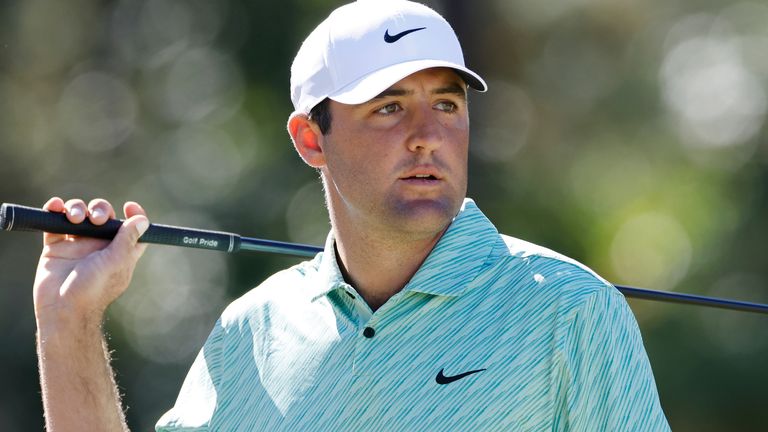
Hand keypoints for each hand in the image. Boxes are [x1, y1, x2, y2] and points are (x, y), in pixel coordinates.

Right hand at [33, 197, 148, 328]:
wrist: (62, 309)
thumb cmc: (93, 290)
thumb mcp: (116, 262)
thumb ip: (128, 240)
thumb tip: (143, 220)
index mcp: (120, 251)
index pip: (132, 229)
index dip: (134, 215)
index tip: (129, 206)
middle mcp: (99, 246)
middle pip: (103, 216)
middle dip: (100, 210)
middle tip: (97, 219)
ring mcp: (77, 245)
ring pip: (79, 215)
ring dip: (76, 208)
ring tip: (73, 217)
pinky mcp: (56, 246)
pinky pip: (55, 222)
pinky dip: (55, 210)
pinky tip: (55, 206)